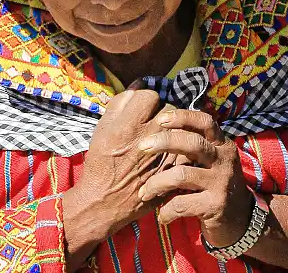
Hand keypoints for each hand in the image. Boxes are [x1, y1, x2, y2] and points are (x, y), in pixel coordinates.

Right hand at [62, 83, 176, 263]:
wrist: (105, 201)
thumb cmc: (101, 163)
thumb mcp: (102, 129)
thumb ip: (120, 104)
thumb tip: (137, 86)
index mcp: (128, 126)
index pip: (151, 95)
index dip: (146, 98)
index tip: (142, 107)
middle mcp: (149, 138)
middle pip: (169, 109)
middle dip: (163, 112)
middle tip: (154, 120)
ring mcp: (164, 154)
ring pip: (180, 127)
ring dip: (175, 127)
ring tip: (165, 134)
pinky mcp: (173, 168)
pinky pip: (186, 147)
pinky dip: (182, 145)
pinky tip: (173, 149)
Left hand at [136, 109, 253, 248]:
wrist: (240, 219)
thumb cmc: (214, 185)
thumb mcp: (211, 161)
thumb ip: (193, 146)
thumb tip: (160, 125)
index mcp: (222, 145)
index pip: (205, 122)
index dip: (183, 117)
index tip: (161, 119)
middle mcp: (224, 160)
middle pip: (193, 143)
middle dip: (164, 142)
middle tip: (142, 147)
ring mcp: (221, 183)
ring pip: (181, 175)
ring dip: (156, 184)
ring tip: (144, 193)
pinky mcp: (216, 206)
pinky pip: (181, 204)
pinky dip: (166, 211)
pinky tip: (162, 217)